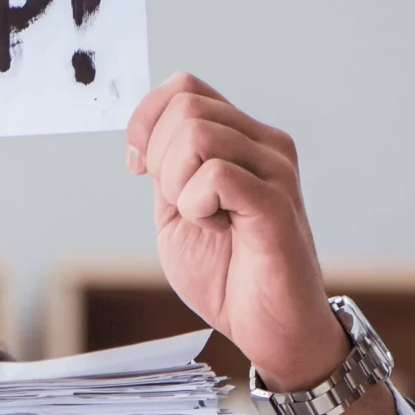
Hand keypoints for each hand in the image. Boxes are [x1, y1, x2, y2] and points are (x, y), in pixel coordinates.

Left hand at [127, 73, 343, 388]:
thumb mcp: (177, 214)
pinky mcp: (275, 203)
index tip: (139, 167)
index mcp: (241, 140)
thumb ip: (165, 172)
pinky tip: (216, 228)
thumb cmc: (228, 274)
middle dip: (158, 158)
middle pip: (186, 106)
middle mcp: (264, 144)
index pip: (186, 88)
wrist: (269, 326)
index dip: (146, 120)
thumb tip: (142, 138)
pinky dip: (197, 205)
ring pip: (197, 133)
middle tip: (178, 203)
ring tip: (201, 218)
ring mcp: (274, 170)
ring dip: (177, 183)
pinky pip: (217, 175)